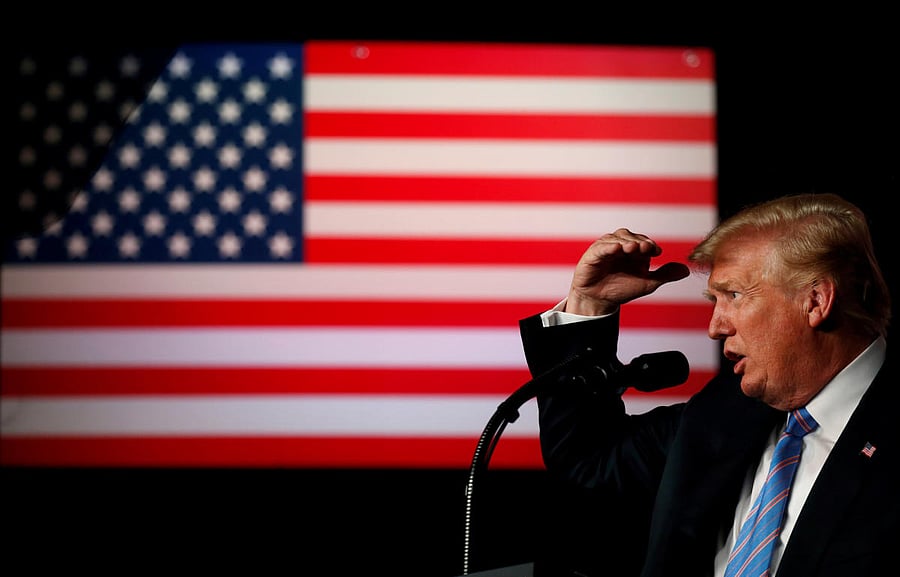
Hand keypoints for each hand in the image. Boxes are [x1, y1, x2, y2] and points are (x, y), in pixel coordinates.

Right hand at [565, 228, 690, 315]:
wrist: (600, 300)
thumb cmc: (622, 289)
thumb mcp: (647, 283)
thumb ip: (665, 275)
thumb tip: (687, 270)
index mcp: (635, 250)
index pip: (644, 241)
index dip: (650, 244)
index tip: (656, 251)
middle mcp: (621, 245)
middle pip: (630, 236)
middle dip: (638, 240)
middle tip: (644, 247)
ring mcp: (606, 248)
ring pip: (616, 238)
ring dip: (624, 241)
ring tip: (631, 248)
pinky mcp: (593, 254)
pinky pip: (601, 247)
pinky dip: (608, 246)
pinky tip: (616, 248)